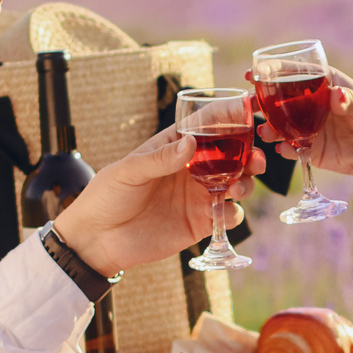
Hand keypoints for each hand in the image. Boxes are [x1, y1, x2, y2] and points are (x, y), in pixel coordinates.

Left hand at [59, 126, 265, 274]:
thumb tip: (191, 143)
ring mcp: (196, 195)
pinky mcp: (198, 223)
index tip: (249, 112)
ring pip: (234, 184)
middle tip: (256, 160)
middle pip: (230, 156)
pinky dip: (232, 212)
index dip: (229, 117)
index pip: (206, 126)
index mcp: (173, 147)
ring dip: (245, 183)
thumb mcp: (128, 171)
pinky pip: (226, 215)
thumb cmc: (106, 197)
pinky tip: (223, 212)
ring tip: (239, 188)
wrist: (96, 240)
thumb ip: (161, 159)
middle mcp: (190, 169)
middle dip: (248, 154)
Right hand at [258, 67, 352, 183]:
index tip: (253, 73)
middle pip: (281, 100)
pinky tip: (281, 148)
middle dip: (262, 101)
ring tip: (265, 130)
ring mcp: (312, 129)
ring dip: (270, 127)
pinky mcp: (314, 151)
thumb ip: (351, 100)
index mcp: (325, 84)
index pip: (295, 74)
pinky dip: (285, 149)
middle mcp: (313, 105)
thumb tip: (335, 96)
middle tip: (248, 104)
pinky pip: (294, 149)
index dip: (273, 71)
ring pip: (283, 126)